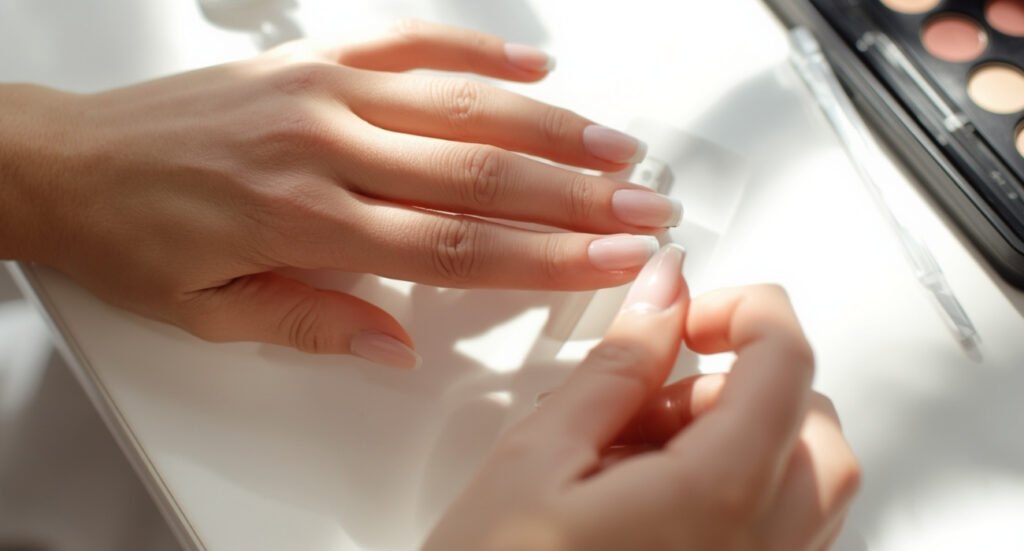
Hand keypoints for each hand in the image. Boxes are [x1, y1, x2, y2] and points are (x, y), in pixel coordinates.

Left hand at [0, 20, 679, 365]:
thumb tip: (394, 344)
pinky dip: (477, 51)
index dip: (544, 255)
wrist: (66, 162)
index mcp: (304, 221)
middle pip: (478, 172)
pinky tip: (533, 67)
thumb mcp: (213, 311)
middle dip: (575, 195)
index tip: (610, 260)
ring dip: (550, 126)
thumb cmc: (134, 237)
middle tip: (644, 207)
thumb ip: (313, 321)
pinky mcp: (313, 57)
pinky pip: (408, 41)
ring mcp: (323, 91)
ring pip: (459, 105)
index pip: (453, 242)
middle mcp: (324, 146)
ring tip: (616, 148)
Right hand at [425, 246, 859, 549]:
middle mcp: (765, 547)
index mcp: (720, 495)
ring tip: (635, 460)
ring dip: (736, 441)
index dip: (746, 311)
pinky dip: (736, 492)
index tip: (692, 313)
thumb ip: (618, 367)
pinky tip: (651, 503)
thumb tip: (663, 295)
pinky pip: (783, 530)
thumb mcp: (540, 458)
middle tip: (646, 401)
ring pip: (804, 480)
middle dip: (734, 388)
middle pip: (808, 422)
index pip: (787, 360)